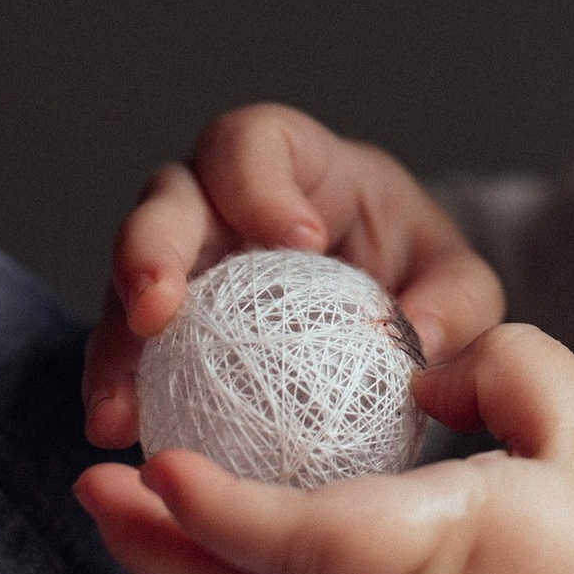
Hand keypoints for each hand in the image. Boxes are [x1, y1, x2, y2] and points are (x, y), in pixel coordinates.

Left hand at [74, 323, 573, 573]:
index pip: (302, 540)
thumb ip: (506, 370)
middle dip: (156, 546)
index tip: (156, 466)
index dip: (221, 508)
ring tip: (138, 514)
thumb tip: (428, 374)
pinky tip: (240, 552)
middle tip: (91, 488)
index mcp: (438, 553)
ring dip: (190, 571)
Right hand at [82, 103, 502, 449]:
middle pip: (168, 198)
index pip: (257, 143)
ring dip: (117, 339)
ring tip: (118, 406)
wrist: (385, 312)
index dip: (260, 180)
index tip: (295, 239)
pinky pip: (126, 345)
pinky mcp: (163, 321)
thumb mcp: (457, 279)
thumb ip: (455, 302)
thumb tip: (419, 340)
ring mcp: (184, 257)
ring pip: (130, 276)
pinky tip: (118, 430)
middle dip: (153, 247)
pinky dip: (116, 385)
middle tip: (159, 310)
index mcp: (295, 162)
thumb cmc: (417, 273)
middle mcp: (219, 197)